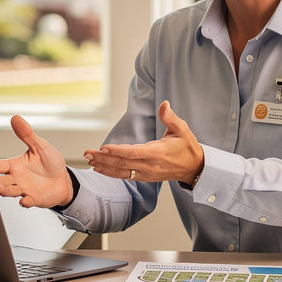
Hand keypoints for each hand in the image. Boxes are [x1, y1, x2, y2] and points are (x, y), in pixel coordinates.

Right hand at [0, 115, 73, 208]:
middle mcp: (17, 178)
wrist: (64, 180)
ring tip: (0, 189)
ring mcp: (25, 189)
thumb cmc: (50, 163)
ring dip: (5, 191)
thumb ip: (26, 134)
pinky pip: (28, 201)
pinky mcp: (35, 198)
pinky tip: (25, 200)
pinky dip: (26, 202)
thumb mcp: (39, 146)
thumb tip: (15, 118)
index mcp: (15, 165)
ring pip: (10, 191)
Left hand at [84, 100, 203, 184]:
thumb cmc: (187, 147)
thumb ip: (170, 118)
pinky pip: (125, 176)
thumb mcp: (182, 130)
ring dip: (104, 167)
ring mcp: (146, 173)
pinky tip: (100, 168)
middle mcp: (149, 165)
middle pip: (122, 163)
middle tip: (87, 154)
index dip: (117, 151)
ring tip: (89, 161)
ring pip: (121, 172)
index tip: (103, 148)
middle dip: (103, 159)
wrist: (194, 168)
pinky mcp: (144, 177)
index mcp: (157, 153)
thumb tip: (164, 104)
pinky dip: (111, 173)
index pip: (133, 153)